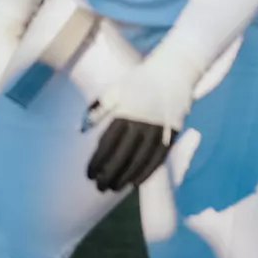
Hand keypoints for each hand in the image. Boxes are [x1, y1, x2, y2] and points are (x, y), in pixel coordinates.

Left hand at [85, 40, 205, 192]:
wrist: (175, 69)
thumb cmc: (141, 79)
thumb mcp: (115, 89)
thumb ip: (98, 109)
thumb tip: (82, 129)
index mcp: (124, 112)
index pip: (106, 145)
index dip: (97, 163)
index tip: (90, 175)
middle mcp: (141, 123)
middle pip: (122, 156)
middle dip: (109, 175)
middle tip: (100, 187)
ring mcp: (159, 128)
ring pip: (140, 160)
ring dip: (127, 176)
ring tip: (116, 188)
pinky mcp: (173, 131)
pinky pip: (159, 157)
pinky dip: (148, 171)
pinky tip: (137, 181)